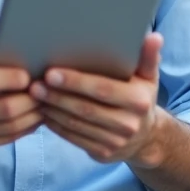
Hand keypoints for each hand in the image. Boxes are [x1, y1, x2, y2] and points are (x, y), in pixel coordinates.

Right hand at [0, 48, 43, 157]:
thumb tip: (12, 56)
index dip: (11, 78)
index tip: (29, 74)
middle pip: (5, 108)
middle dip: (31, 99)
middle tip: (46, 90)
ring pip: (10, 126)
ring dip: (34, 115)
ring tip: (45, 103)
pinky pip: (7, 139)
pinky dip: (27, 128)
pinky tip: (35, 118)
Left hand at [31, 32, 165, 166]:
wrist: (147, 138)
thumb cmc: (140, 97)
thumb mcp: (148, 77)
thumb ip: (148, 57)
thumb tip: (154, 37)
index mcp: (138, 100)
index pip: (102, 89)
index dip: (76, 82)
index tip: (52, 73)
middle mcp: (129, 123)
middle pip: (86, 108)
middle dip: (58, 96)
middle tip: (35, 85)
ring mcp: (116, 141)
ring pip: (77, 125)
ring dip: (53, 111)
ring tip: (35, 96)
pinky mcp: (103, 153)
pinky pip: (74, 139)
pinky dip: (56, 126)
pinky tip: (43, 114)